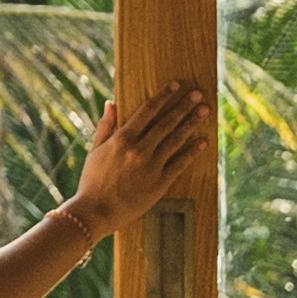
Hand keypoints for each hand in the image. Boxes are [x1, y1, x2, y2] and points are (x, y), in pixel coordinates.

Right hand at [73, 78, 211, 223]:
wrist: (96, 212)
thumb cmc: (92, 181)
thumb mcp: (95, 150)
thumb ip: (105, 126)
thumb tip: (111, 102)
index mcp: (122, 139)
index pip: (147, 111)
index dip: (163, 96)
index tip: (176, 85)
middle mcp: (139, 150)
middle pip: (166, 123)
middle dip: (183, 106)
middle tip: (197, 94)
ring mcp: (151, 166)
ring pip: (176, 140)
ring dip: (191, 124)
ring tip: (203, 111)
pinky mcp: (160, 183)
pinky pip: (180, 163)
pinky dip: (192, 151)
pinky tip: (203, 141)